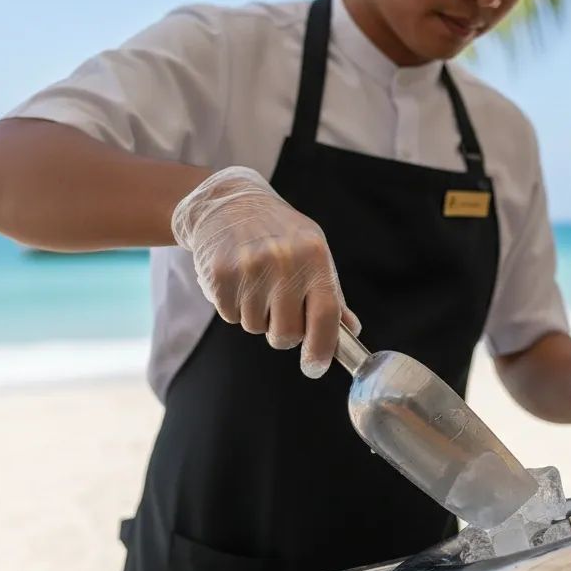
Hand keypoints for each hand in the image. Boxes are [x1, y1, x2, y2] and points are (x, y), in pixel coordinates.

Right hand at [172, 166, 359, 377]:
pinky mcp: (219, 276)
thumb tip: (351, 331)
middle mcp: (283, 261)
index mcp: (314, 256)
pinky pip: (231, 317)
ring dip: (257, 316)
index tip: (315, 367)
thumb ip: (331, 295)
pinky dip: (234, 307)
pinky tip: (237, 280)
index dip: (322, 349)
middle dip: (283, 331)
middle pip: (287, 333)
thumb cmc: (279, 234)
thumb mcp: (313, 253)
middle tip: (278, 306)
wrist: (228, 203)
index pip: (325, 315)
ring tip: (255, 283)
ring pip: (256, 328)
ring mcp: (249, 268)